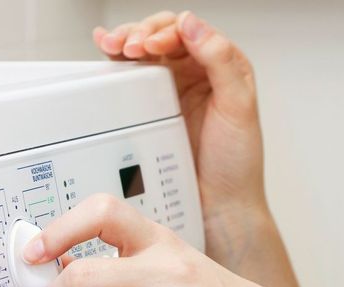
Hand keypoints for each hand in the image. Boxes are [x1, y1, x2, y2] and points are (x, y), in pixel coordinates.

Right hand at [93, 12, 266, 223]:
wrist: (219, 205)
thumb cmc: (236, 164)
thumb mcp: (238, 107)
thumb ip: (221, 61)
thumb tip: (193, 24)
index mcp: (221, 65)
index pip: (188, 31)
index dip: (166, 31)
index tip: (152, 46)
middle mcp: (195, 73)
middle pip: (161, 35)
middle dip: (140, 33)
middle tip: (127, 46)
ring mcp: (171, 91)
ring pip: (143, 52)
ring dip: (124, 42)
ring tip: (112, 46)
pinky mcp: (151, 110)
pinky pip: (132, 78)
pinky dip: (116, 62)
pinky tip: (105, 51)